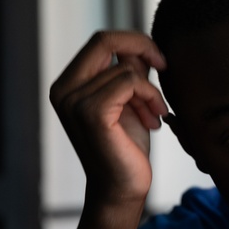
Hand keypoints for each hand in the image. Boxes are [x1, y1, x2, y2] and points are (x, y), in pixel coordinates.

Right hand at [49, 31, 168, 204]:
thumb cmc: (126, 147)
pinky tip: (154, 121)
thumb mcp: (129, 100)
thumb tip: (142, 44)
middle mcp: (63, 90)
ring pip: (125, 67)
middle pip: (105, 40)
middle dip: (142, 47)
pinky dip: (150, 97)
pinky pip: (130, 82)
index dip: (133, 41)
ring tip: (152, 116)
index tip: (159, 59)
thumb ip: (129, 70)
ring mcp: (74, 101)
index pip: (100, 40)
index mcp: (67, 84)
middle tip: (164, 66)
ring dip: (149, 91)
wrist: (123, 189)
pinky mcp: (91, 113)